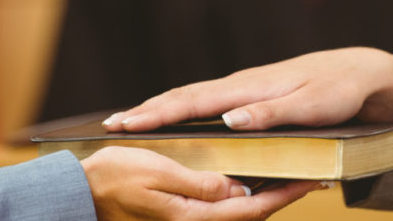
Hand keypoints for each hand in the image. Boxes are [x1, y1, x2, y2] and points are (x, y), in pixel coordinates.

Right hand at [81, 146, 319, 219]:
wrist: (80, 192)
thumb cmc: (113, 179)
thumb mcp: (158, 174)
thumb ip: (200, 184)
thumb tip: (238, 188)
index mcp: (195, 215)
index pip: (252, 207)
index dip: (285, 195)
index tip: (312, 181)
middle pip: (251, 211)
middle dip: (282, 195)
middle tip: (311, 177)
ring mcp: (188, 217)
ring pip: (237, 209)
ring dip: (263, 194)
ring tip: (288, 175)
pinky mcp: (181, 210)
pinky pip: (219, 204)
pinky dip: (240, 192)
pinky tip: (246, 178)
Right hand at [103, 47, 392, 132]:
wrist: (360, 71)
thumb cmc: (338, 91)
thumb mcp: (311, 106)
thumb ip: (271, 114)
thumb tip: (228, 121)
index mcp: (249, 88)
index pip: (193, 102)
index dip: (157, 114)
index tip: (125, 123)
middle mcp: (241, 85)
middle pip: (184, 96)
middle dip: (146, 110)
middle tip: (112, 125)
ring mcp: (244, 87)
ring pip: (193, 97)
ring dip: (160, 108)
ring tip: (131, 120)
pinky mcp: (251, 93)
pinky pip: (207, 100)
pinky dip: (183, 107)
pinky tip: (176, 116)